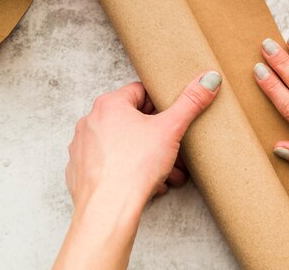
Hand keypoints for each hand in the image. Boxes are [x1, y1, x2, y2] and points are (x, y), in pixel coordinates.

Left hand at [55, 71, 221, 269]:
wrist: (108, 209)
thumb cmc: (135, 166)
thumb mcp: (171, 129)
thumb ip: (191, 102)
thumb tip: (208, 79)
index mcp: (109, 104)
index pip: (140, 92)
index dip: (161, 105)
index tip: (172, 118)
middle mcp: (91, 121)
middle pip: (132, 120)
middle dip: (157, 135)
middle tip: (174, 149)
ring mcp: (82, 147)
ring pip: (122, 144)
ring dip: (146, 155)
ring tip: (166, 171)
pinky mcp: (80, 170)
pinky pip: (110, 164)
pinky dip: (128, 170)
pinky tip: (146, 183)